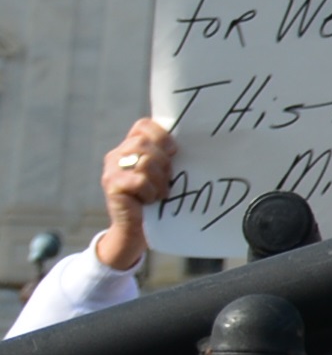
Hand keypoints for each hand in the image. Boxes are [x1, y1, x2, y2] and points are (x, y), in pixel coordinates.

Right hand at [95, 120, 172, 273]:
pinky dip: (150, 191)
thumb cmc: (156, 195)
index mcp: (130, 146)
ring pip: (144, 162)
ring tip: (161, 192)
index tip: (174, 150)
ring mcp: (111, 170)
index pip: (143, 125)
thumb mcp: (163, 170)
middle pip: (144, 143)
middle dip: (163, 160)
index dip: (161, 134)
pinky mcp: (112, 186)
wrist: (137, 228)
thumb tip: (197, 138)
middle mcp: (116, 154)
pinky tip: (151, 199)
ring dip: (159, 179)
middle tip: (168, 177)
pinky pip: (139, 180)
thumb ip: (167, 154)